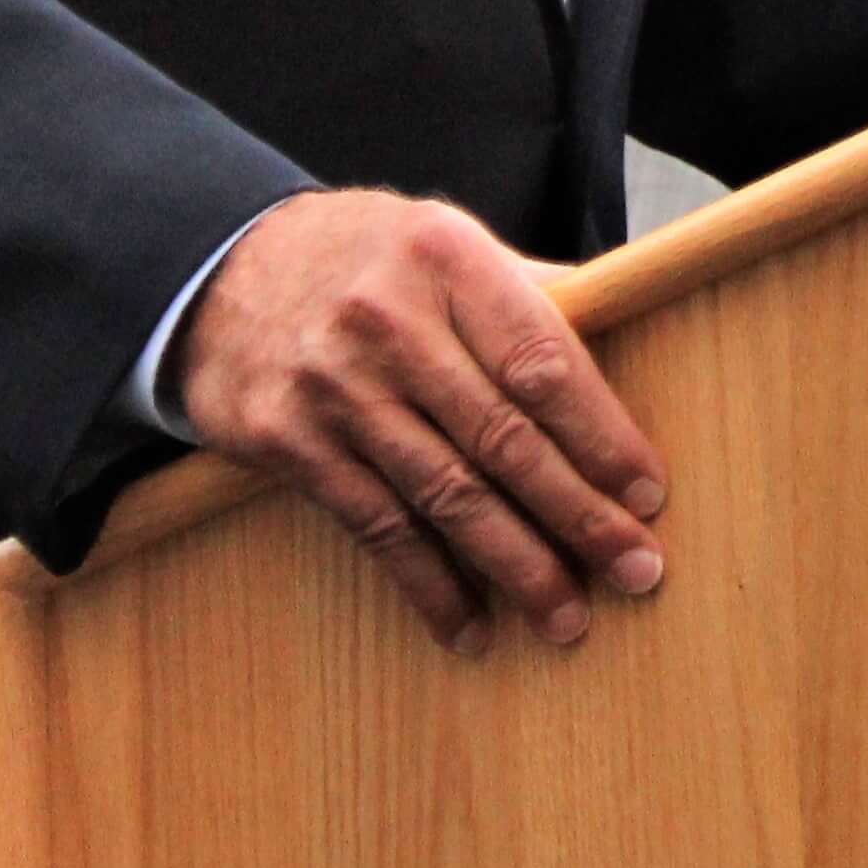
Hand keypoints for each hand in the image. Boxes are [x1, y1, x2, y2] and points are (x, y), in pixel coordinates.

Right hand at [170, 189, 668, 658]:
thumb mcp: (444, 241)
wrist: (220, 272)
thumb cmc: (367, 261)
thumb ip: (527, 292)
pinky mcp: (287, 443)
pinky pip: (377, 527)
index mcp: (446, 258)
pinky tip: (472, 626)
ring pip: (444, 493)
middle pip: (502, 437)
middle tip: (635, 569)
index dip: (600, 434)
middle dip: (578, 515)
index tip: (647, 493)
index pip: (541, 360)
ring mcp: (333, 386)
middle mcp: (388, 321)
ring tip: (568, 618)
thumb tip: (630, 321)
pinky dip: (430, 585)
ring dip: (515, 565)